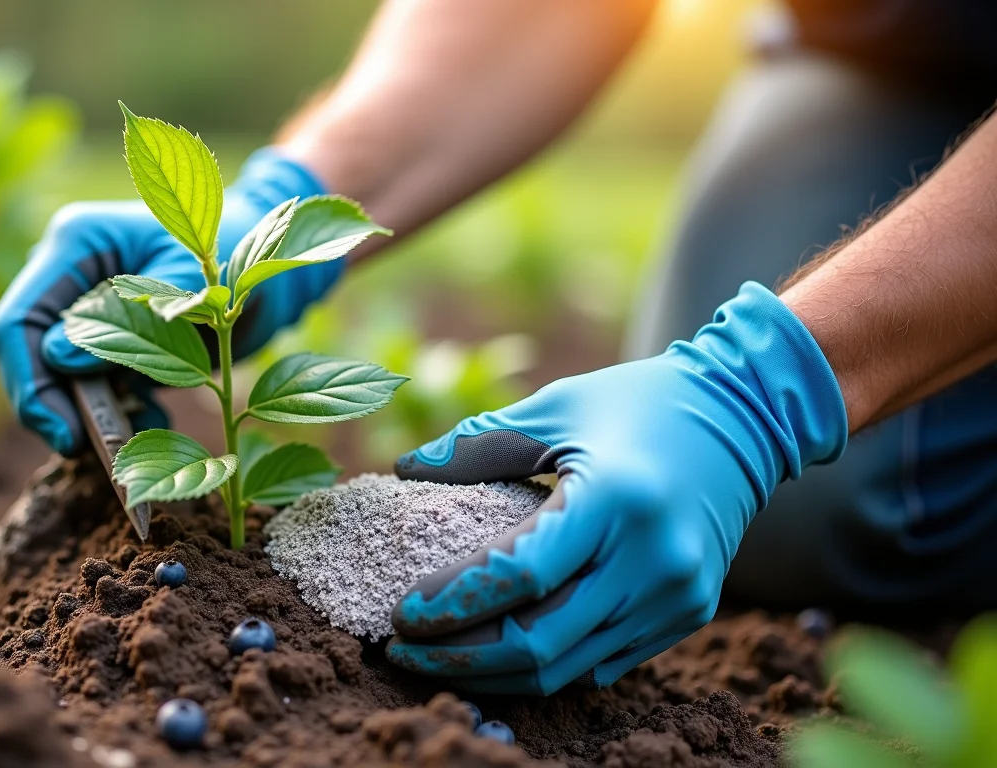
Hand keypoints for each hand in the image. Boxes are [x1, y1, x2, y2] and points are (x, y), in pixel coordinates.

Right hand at [0, 149, 337, 453]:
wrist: (267, 267)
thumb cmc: (232, 252)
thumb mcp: (187, 280)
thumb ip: (127, 317)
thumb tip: (59, 358)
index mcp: (77, 244)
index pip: (17, 321)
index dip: (28, 381)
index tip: (62, 431)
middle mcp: (70, 274)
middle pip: (28, 353)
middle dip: (53, 406)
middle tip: (84, 448)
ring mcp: (86, 306)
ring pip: (58, 376)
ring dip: (89, 414)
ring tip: (129, 438)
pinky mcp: (108, 337)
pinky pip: (94, 384)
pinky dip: (120, 410)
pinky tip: (155, 422)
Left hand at [386, 282, 847, 692]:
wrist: (745, 417)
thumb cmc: (638, 402)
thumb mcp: (557, 407)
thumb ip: (479, 442)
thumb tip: (404, 469)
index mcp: (617, 499)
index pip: (521, 575)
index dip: (453, 603)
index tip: (401, 611)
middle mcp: (654, 559)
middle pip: (540, 642)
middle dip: (458, 657)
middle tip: (401, 650)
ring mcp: (676, 595)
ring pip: (567, 668)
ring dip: (493, 674)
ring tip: (434, 659)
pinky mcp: (688, 614)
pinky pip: (601, 664)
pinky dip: (543, 667)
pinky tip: (494, 655)